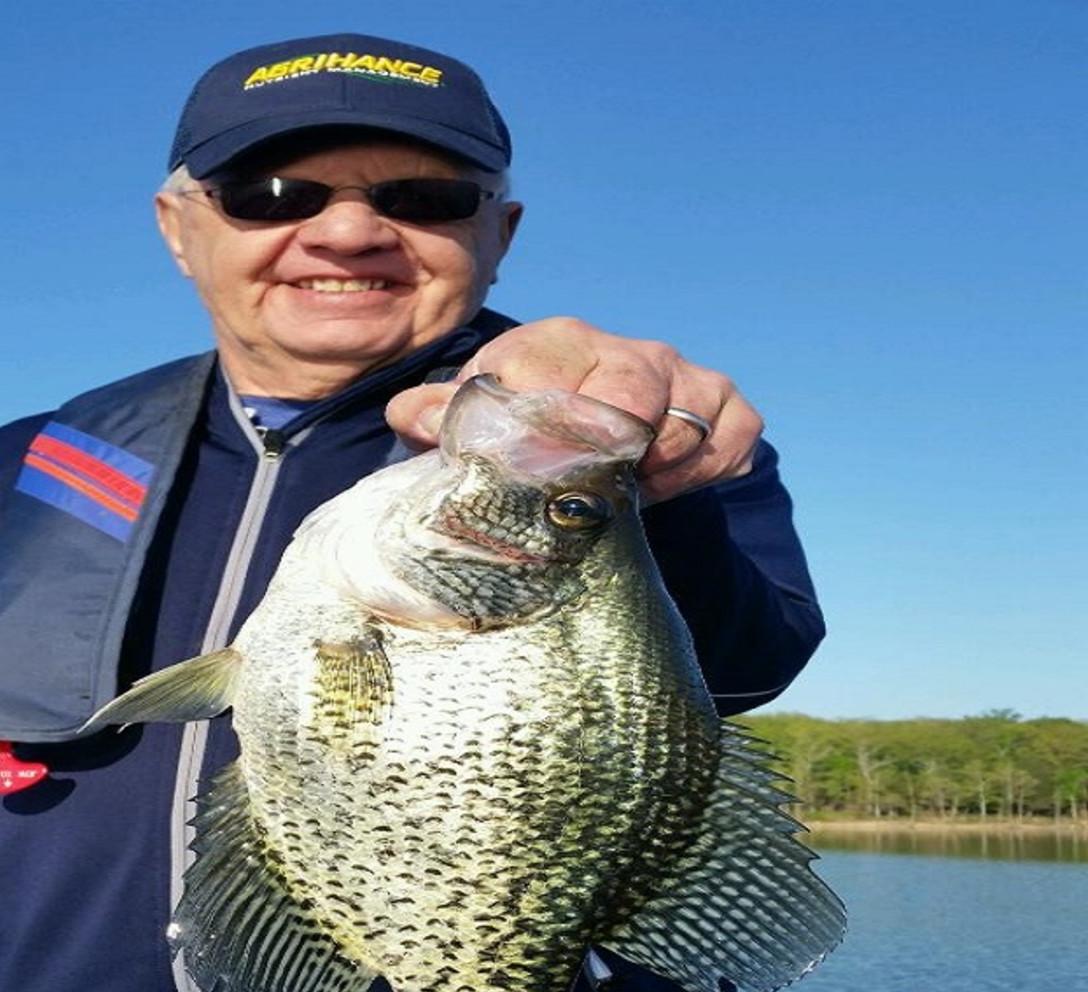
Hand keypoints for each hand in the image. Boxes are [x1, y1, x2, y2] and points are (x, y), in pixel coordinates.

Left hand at [386, 317, 761, 503]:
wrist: (604, 448)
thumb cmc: (531, 433)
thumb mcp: (479, 424)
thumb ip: (440, 418)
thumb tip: (411, 415)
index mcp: (554, 345)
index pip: (544, 364)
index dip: (532, 418)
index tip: (523, 466)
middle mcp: (624, 352)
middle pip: (627, 390)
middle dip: (603, 448)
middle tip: (577, 490)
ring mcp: (682, 377)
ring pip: (682, 423)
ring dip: (649, 473)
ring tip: (615, 496)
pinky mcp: (728, 410)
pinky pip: (730, 441)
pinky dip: (698, 474)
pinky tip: (660, 489)